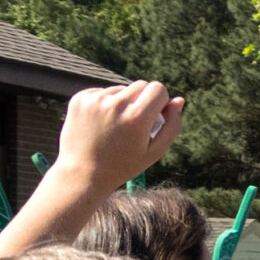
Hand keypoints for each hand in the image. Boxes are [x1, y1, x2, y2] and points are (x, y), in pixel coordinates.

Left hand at [55, 80, 183, 198]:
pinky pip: (102, 92)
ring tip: (114, 128)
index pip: (157, 88)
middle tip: (134, 125)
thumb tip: (179, 100)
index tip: (154, 117)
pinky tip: (100, 125)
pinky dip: (105, 104)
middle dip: (142, 100)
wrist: (83, 174)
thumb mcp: (154, 152)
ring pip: (121, 89)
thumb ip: (171, 126)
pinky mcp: (80, 99)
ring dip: (122, 103)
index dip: (159, 102)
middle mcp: (115, 105)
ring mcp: (95, 100)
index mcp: (136, 119)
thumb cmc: (123, 165)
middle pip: (140, 85)